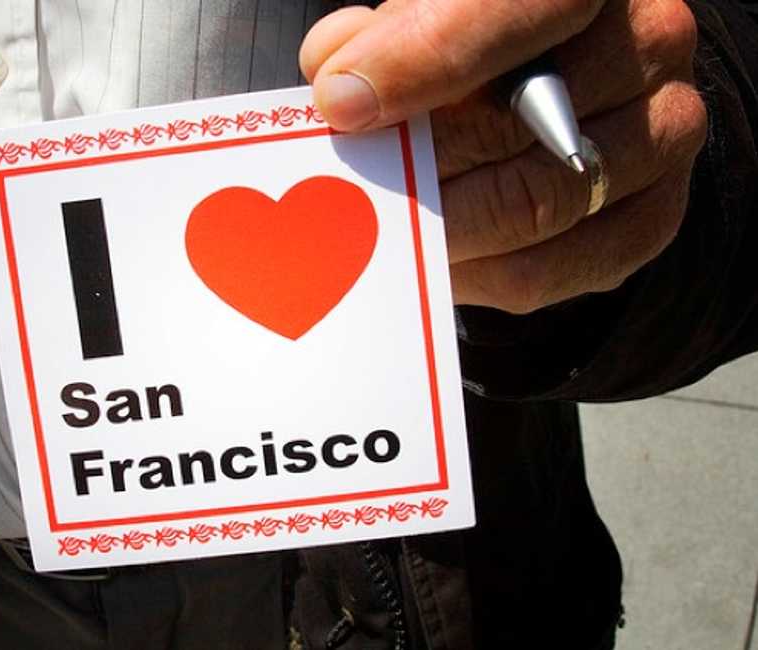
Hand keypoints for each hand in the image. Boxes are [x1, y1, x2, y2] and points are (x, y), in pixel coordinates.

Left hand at [300, 0, 705, 313]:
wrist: (565, 95)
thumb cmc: (477, 45)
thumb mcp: (429, 15)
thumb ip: (379, 34)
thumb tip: (337, 80)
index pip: (522, 7)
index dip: (429, 57)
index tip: (343, 103)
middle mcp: (650, 42)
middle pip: (521, 121)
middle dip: (418, 163)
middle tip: (352, 188)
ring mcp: (664, 133)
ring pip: (537, 204)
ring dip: (440, 227)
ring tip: (380, 229)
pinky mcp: (651, 217)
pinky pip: (550, 270)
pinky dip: (474, 275)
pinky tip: (430, 259)